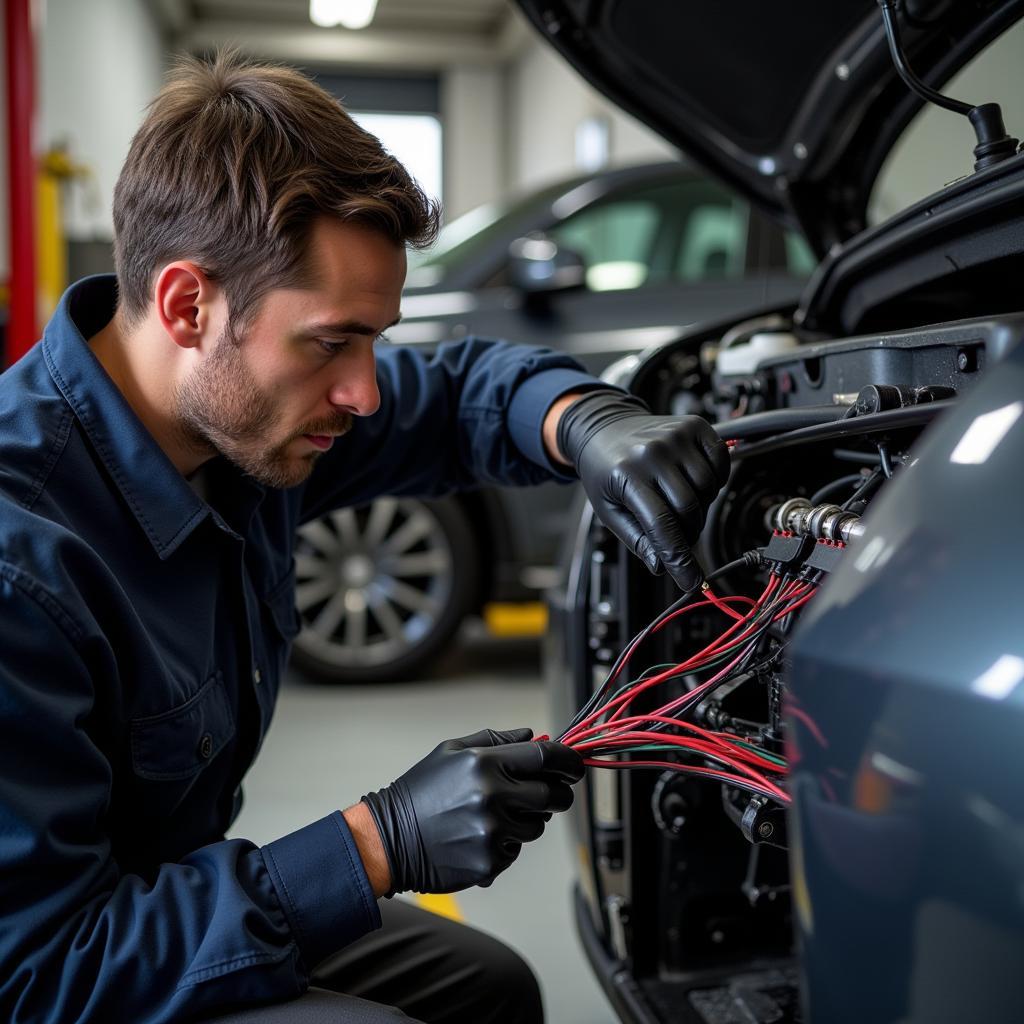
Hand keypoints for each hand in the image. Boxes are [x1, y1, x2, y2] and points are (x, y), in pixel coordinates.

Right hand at [361, 728, 583, 894]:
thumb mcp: (452, 751)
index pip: (546, 756)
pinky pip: (517, 848)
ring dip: (527, 819)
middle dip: (556, 793)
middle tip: (545, 793)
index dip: (569, 760)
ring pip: (537, 824)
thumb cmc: (421, 791)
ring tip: (493, 815)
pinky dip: (506, 843)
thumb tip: (533, 735)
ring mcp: (493, 832)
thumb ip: (496, 740)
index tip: (576, 764)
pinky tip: (479, 836)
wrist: (390, 839)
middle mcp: (493, 796)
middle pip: (553, 794)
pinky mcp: (491, 861)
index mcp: (485, 764)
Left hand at [556, 391, 729, 590]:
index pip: (661, 524)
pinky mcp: (693, 426)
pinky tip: (694, 481)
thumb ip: (636, 539)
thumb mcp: (608, 510)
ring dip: (700, 505)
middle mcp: (652, 453)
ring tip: (678, 501)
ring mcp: (674, 437)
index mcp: (626, 475)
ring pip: (707, 488)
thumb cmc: (605, 469)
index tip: (691, 580)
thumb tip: (662, 565)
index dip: (679, 558)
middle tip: (676, 532)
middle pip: (689, 508)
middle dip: (687, 531)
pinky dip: (715, 479)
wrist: (605, 427)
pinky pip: (721, 461)